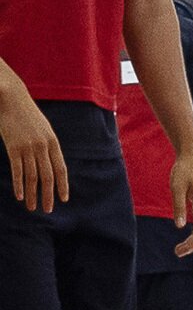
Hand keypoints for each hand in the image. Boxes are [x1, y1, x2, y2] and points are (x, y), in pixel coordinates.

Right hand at [0, 81, 67, 213]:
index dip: (62, 185)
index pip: (60, 169)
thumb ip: (47, 146)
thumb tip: (50, 165)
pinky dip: (19, 185)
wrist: (12, 99)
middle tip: (48, 209)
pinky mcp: (13, 148)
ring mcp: (28, 147)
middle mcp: (42, 146)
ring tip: (32, 207)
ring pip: (32, 177)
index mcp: (52, 142)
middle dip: (48, 195)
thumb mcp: (43, 129)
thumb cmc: (27, 116)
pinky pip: (17, 170)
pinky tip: (20, 196)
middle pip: (48, 176)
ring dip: (32, 194)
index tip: (64, 199)